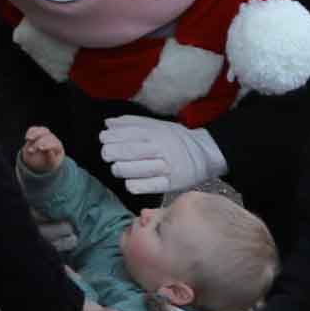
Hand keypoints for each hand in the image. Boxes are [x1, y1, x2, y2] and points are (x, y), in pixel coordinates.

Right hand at [18, 125, 67, 175]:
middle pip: (48, 137)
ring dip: (35, 134)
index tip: (40, 148)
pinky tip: (26, 138)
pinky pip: (36, 129)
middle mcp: (53, 140)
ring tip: (28, 139)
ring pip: (43, 130)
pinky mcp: (39, 133)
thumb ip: (51, 158)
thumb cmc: (47, 164)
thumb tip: (49, 151)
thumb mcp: (49, 165)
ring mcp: (46, 135)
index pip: (55, 144)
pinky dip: (31, 131)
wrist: (40, 162)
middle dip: (38, 143)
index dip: (48, 145)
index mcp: (58, 148)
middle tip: (30, 151)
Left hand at [99, 115, 225, 195]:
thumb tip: (108, 123)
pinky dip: (131, 184)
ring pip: (130, 170)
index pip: (127, 133)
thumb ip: (133, 123)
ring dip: (118, 169)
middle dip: (109, 153)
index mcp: (157, 133)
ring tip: (118, 168)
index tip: (103, 138)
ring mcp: (165, 167)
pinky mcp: (169, 185)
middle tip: (107, 154)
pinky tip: (130, 181)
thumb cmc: (176, 140)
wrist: (205, 154)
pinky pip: (143, 187)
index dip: (110, 136)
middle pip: (127, 151)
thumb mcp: (158, 125)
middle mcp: (160, 149)